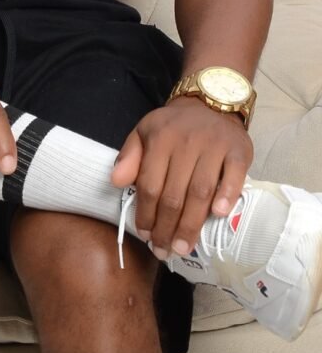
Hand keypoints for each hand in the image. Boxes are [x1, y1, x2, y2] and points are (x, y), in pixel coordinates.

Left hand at [110, 96, 253, 257]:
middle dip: (167, 227)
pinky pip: (234, 177)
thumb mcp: (145, 132)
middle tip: (164, 251)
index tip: (145, 235)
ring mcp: (214, 146)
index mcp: (160, 139)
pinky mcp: (238, 150)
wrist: (211, 102)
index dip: (146, 213)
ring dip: (191, 224)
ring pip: (200, 191)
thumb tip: (115, 182)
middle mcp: (186, 142)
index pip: (149, 184)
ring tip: (183, 247)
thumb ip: (129, 156)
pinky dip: (226, 197)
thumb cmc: (174, 125)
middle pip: (174, 193)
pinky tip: (218, 216)